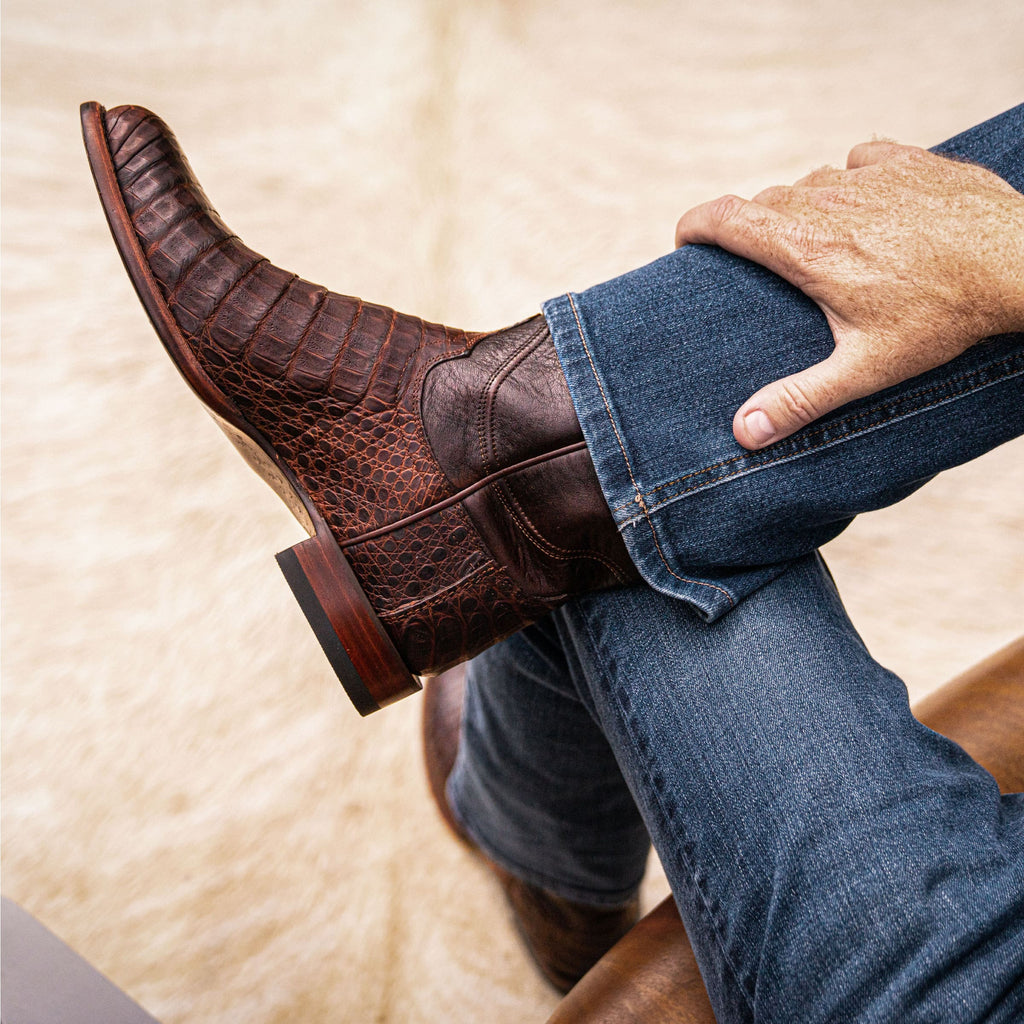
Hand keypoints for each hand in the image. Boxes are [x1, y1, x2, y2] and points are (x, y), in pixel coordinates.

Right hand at [675, 142, 1023, 448]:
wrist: (1019, 262)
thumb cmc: (943, 316)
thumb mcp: (865, 368)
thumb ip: (799, 399)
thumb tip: (744, 432)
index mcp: (803, 246)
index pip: (723, 217)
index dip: (694, 226)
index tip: (686, 243)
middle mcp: (826, 200)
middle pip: (761, 203)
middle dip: (749, 231)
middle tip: (759, 267)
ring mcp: (867, 175)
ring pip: (807, 182)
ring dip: (799, 209)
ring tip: (817, 245)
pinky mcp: (905, 161)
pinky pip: (856, 162)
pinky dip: (848, 182)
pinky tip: (865, 207)